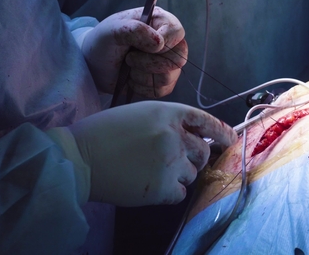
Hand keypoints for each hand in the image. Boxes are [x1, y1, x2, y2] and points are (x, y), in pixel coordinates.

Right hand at [47, 101, 237, 205]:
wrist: (78, 159)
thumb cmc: (103, 133)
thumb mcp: (139, 114)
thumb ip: (167, 122)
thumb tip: (192, 137)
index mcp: (168, 114)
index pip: (206, 121)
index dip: (221, 131)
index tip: (230, 140)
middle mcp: (174, 136)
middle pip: (202, 152)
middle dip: (194, 158)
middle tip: (174, 161)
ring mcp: (170, 162)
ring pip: (191, 173)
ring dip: (178, 175)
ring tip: (151, 171)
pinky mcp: (162, 187)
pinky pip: (179, 193)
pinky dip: (168, 192)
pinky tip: (149, 185)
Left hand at [82, 6, 186, 97]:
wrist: (94, 66)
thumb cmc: (103, 42)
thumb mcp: (112, 30)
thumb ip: (134, 29)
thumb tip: (159, 43)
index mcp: (160, 22)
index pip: (177, 32)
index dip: (163, 42)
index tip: (141, 47)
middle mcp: (169, 43)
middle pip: (178, 59)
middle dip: (149, 63)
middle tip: (129, 58)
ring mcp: (168, 64)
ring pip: (169, 77)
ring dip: (142, 75)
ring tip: (128, 67)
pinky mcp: (163, 83)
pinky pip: (162, 91)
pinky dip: (142, 87)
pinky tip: (131, 79)